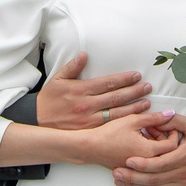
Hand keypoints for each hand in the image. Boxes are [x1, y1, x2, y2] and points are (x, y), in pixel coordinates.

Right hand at [36, 51, 152, 130]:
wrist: (37, 121)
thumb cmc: (49, 100)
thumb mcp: (58, 79)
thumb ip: (72, 67)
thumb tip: (84, 54)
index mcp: (81, 90)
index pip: (107, 83)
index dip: (124, 79)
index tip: (136, 75)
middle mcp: (87, 104)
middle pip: (116, 97)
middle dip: (134, 91)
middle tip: (147, 87)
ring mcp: (89, 119)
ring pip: (116, 113)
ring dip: (133, 108)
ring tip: (146, 103)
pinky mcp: (90, 131)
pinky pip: (110, 126)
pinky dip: (123, 123)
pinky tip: (134, 120)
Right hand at [72, 110, 185, 170]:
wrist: (91, 147)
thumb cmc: (110, 133)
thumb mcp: (133, 121)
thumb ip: (154, 118)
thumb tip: (171, 114)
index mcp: (149, 151)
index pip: (173, 145)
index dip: (173, 133)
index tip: (167, 124)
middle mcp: (147, 163)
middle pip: (167, 153)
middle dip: (165, 137)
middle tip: (154, 126)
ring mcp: (140, 168)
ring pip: (158, 158)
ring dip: (156, 144)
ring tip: (145, 132)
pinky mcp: (134, 170)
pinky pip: (148, 162)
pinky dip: (148, 151)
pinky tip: (139, 140)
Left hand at [113, 122, 185, 185]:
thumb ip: (175, 122)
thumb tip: (158, 118)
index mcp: (185, 156)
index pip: (161, 163)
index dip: (144, 164)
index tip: (128, 161)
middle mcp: (183, 173)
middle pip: (155, 178)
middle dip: (134, 177)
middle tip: (116, 173)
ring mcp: (183, 184)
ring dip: (136, 185)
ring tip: (119, 180)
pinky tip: (134, 185)